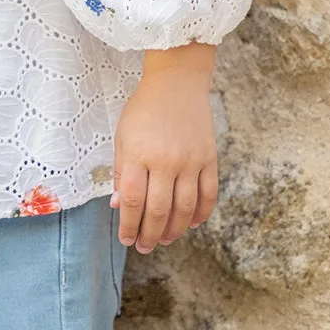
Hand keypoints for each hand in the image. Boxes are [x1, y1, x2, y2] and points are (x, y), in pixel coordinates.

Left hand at [111, 43, 217, 252]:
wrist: (176, 82)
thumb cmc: (143, 110)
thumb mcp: (123, 137)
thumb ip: (122, 172)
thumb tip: (119, 207)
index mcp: (139, 155)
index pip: (133, 201)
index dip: (129, 225)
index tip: (126, 239)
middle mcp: (166, 160)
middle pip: (158, 210)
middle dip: (150, 234)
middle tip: (144, 247)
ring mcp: (190, 160)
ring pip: (185, 208)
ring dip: (174, 230)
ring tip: (165, 240)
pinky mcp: (209, 158)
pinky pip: (208, 194)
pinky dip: (201, 213)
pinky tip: (191, 224)